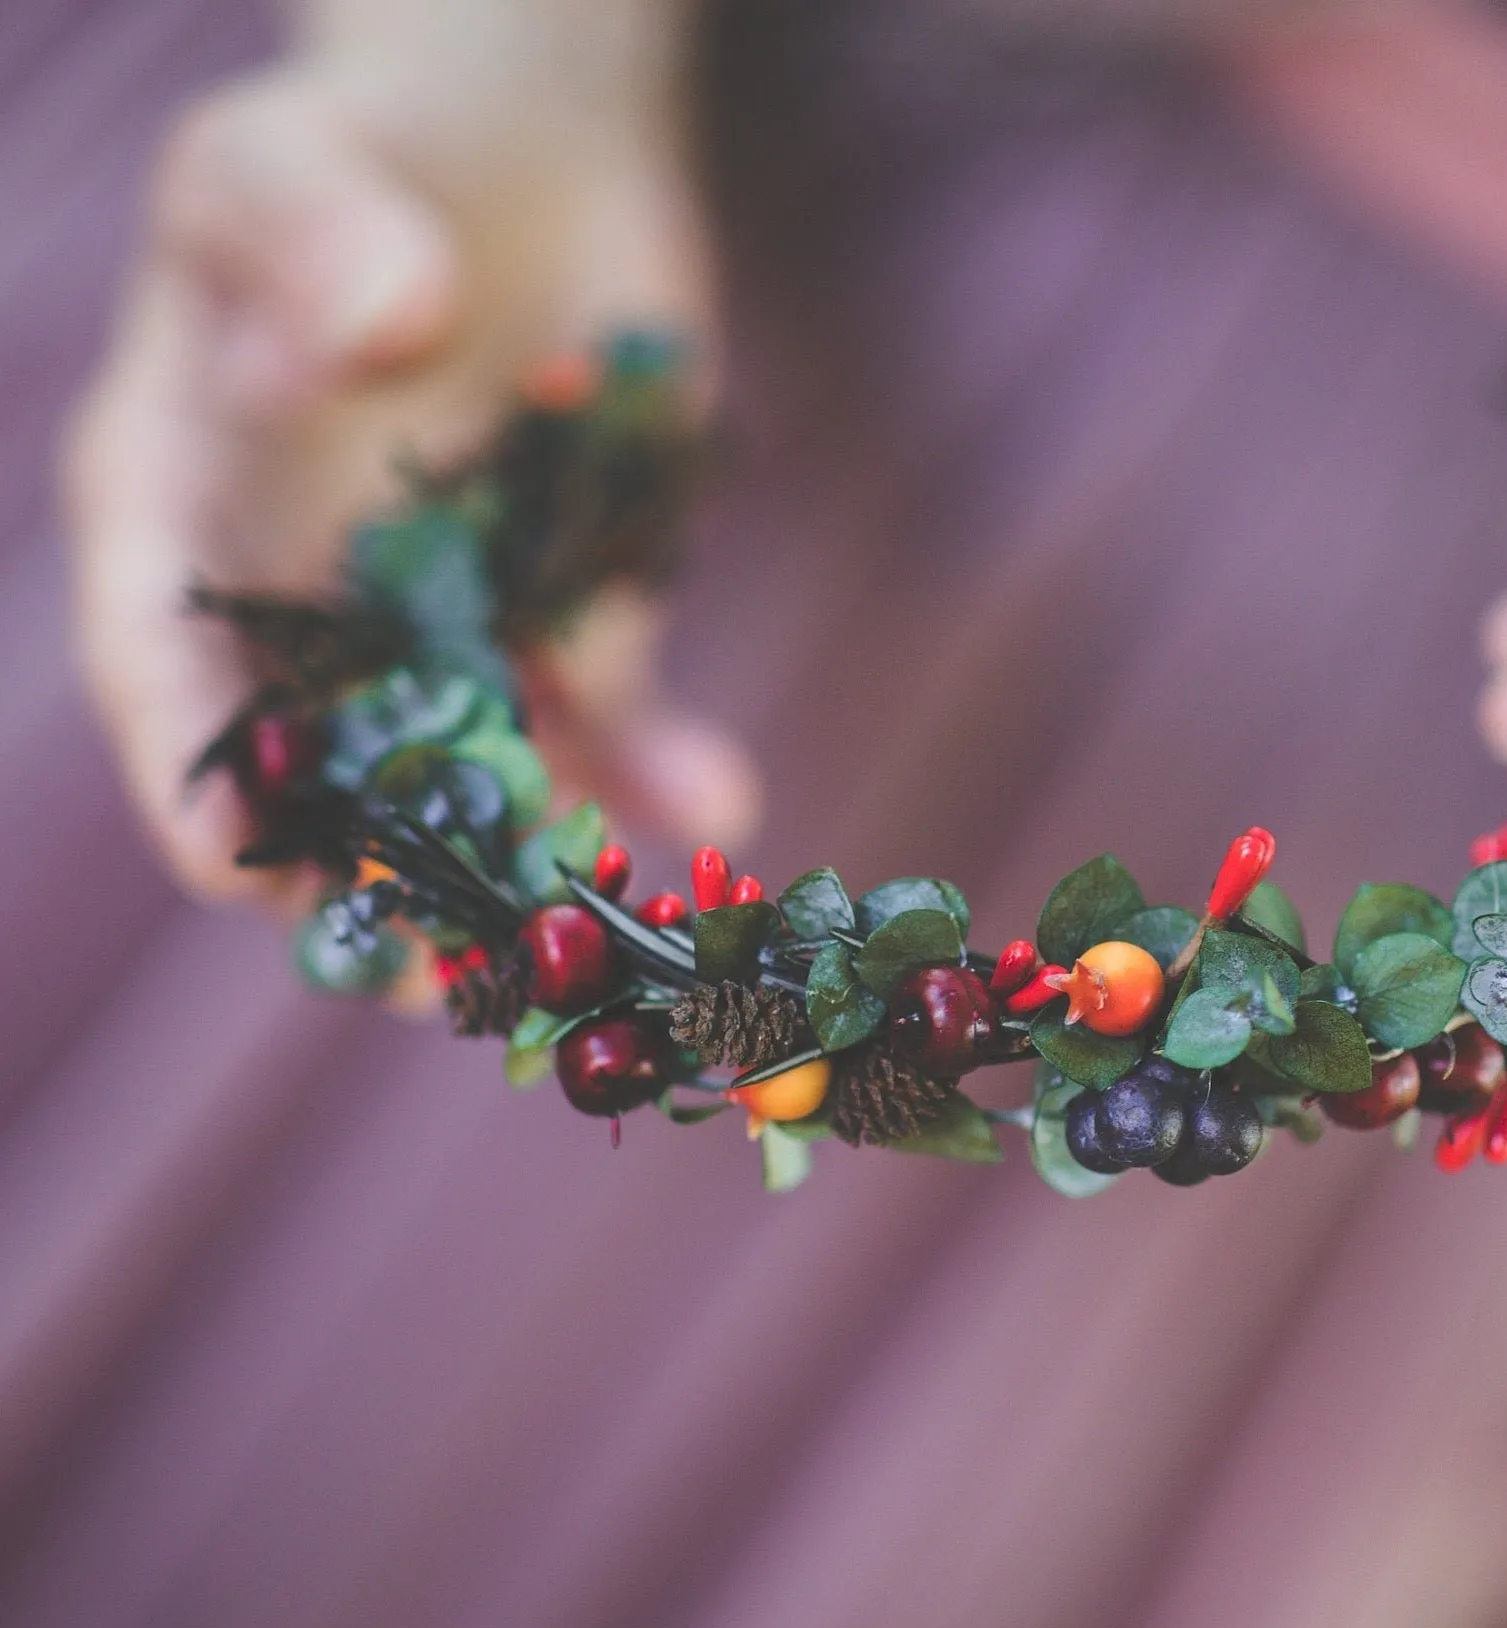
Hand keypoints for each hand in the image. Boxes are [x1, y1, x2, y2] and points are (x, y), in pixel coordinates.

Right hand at [65, 54, 757, 908]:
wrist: (527, 159)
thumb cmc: (364, 146)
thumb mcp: (295, 156)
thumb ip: (311, 236)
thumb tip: (384, 324)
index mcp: (186, 524)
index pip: (165, 676)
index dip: (195, 778)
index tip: (240, 870)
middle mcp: (312, 618)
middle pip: (330, 788)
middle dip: (380, 891)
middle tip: (436, 984)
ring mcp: (452, 642)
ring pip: (480, 797)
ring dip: (533, 881)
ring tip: (593, 951)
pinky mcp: (573, 630)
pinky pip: (614, 731)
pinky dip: (665, 779)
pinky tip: (724, 808)